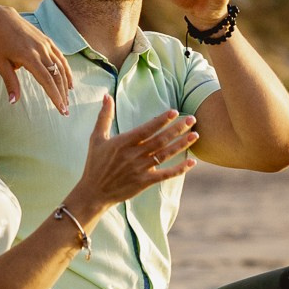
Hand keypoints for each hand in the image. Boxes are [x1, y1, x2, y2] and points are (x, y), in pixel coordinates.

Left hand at [0, 3, 71, 111]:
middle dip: (62, 94)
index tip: (61, 109)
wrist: (3, 19)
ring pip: (61, 68)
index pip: (46, 80)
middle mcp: (41, 50)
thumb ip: (10, 83)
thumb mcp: (1, 64)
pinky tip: (69, 82)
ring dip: (66, 85)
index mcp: (29, 57)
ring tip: (67, 99)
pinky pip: (61, 58)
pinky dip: (67, 71)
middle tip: (66, 110)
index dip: (55, 96)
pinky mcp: (49, 41)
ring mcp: (47, 45)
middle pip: (56, 76)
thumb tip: (13, 102)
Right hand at [64, 96, 197, 219]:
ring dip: (181, 144)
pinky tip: (192, 162)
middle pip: (160, 140)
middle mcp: (133, 155)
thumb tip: (106, 95)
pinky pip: (165, 175)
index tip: (175, 112)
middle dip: (177, 129)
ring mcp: (140, 169)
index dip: (161, 120)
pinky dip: (179, 169)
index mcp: (123, 143)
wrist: (93, 192)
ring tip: (195, 135)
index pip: (146, 129)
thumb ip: (104, 116)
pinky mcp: (144, 182)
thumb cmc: (95, 163)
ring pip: (165, 154)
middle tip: (192, 118)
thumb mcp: (97, 138)